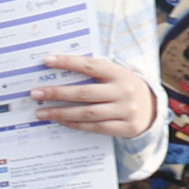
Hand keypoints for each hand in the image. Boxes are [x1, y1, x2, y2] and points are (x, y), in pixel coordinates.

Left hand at [32, 55, 158, 136]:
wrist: (153, 108)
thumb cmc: (124, 87)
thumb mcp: (116, 74)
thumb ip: (94, 72)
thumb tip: (59, 68)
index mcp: (119, 73)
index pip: (90, 66)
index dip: (68, 62)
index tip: (47, 61)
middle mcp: (123, 91)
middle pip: (84, 93)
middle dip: (57, 93)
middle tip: (35, 93)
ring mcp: (125, 111)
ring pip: (87, 113)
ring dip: (61, 112)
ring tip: (41, 111)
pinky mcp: (125, 128)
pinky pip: (95, 127)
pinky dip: (75, 124)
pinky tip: (59, 120)